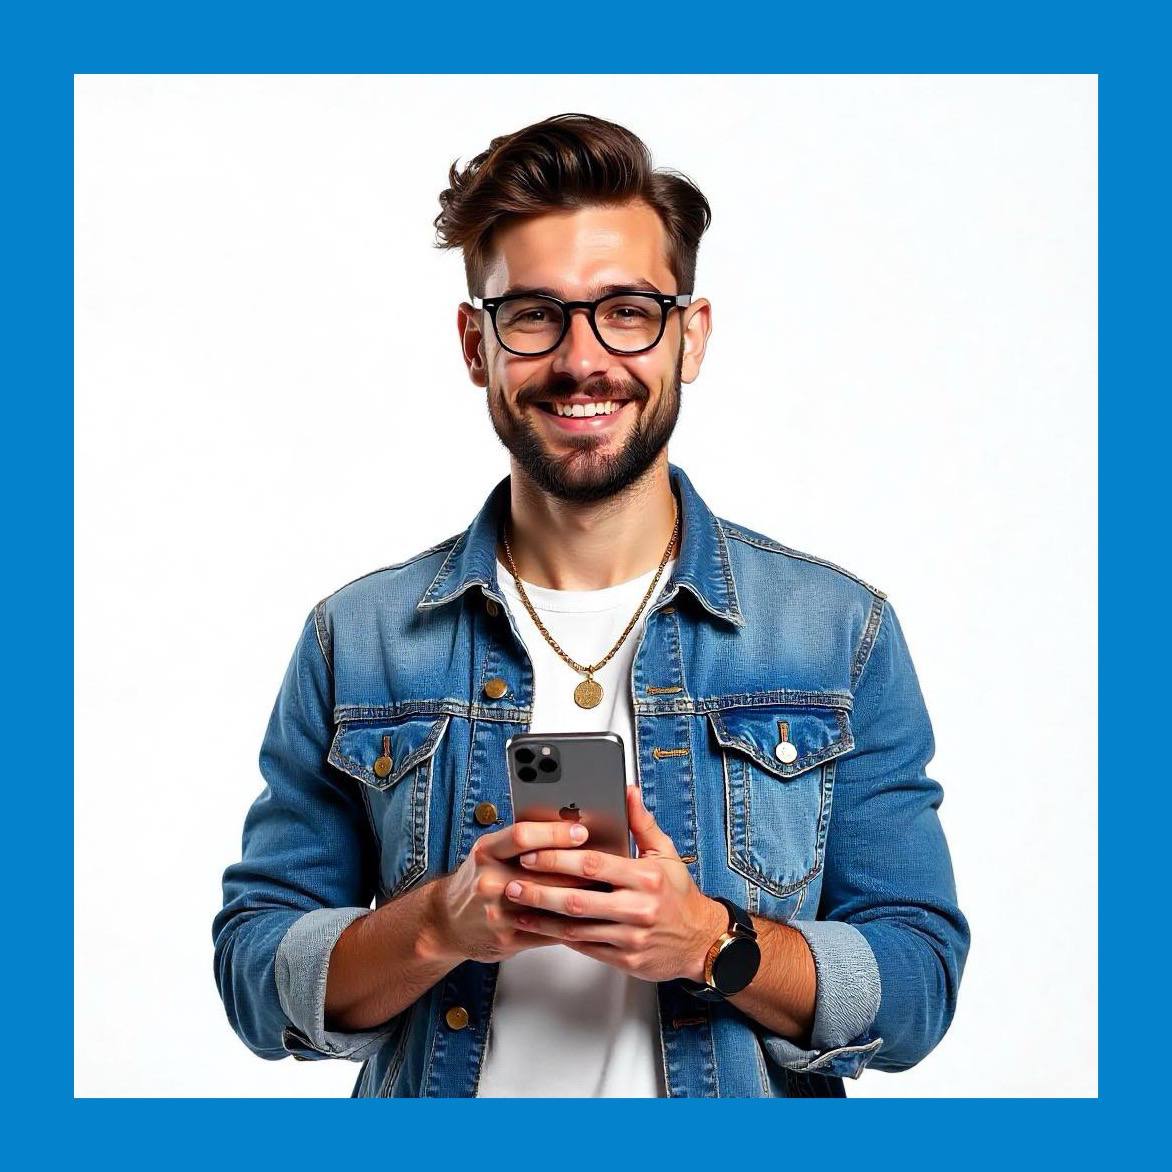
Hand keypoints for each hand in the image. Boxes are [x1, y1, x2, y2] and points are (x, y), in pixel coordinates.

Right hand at [426, 818, 599, 964]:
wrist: (446, 922)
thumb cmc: (477, 880)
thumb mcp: (489, 853)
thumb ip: (521, 843)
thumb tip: (567, 828)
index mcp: (486, 852)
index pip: (523, 836)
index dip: (555, 832)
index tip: (581, 831)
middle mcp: (489, 880)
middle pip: (544, 871)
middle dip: (579, 868)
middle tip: (607, 861)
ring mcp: (497, 912)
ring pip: (551, 902)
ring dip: (582, 896)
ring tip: (606, 887)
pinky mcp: (507, 938)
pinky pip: (548, 930)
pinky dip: (572, 922)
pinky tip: (590, 915)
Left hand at [500, 784, 727, 982]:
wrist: (701, 941)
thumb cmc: (680, 895)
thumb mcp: (665, 853)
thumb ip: (641, 823)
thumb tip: (627, 791)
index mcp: (645, 877)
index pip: (593, 865)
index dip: (559, 859)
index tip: (533, 853)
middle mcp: (638, 908)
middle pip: (579, 899)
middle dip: (541, 890)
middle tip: (513, 882)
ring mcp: (631, 937)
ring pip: (577, 928)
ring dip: (543, 918)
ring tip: (518, 907)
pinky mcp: (626, 959)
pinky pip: (586, 947)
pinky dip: (560, 937)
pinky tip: (542, 927)